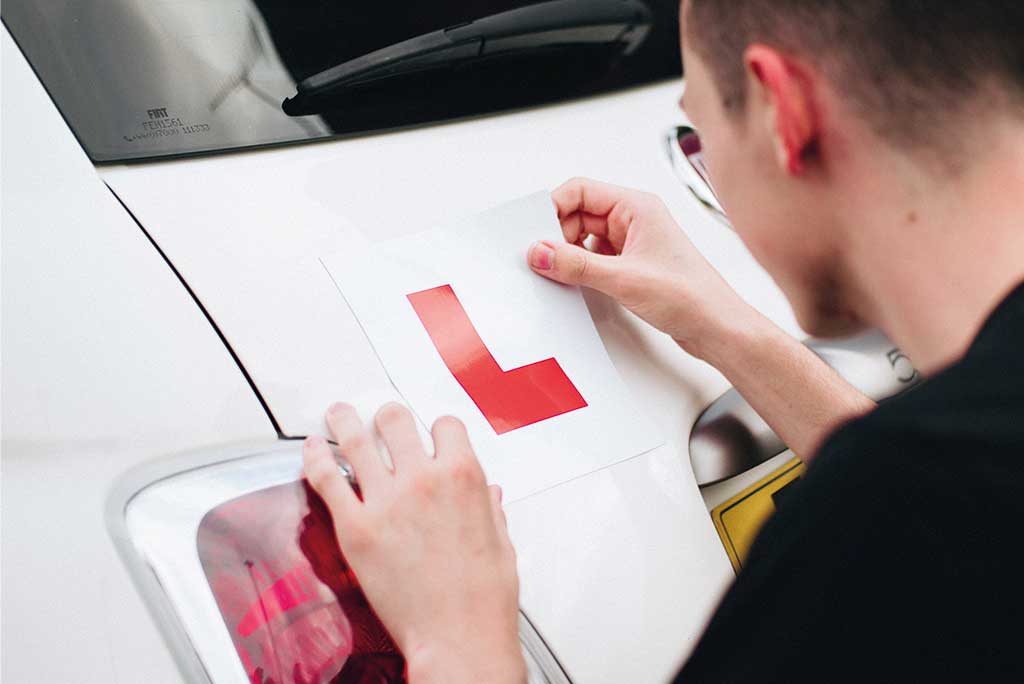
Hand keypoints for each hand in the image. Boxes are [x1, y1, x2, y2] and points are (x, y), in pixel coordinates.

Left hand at [303, 403, 525, 683]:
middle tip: (382, 420)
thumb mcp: (500, 542)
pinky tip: (311, 447)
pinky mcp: (356, 528)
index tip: (431, 434)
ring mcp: (386, 501)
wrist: (458, 637)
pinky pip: (327, 478)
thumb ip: (489, 510)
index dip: (436, 428)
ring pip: (356, 439)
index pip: (445, 426)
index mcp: (463, 476)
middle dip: (389, 417)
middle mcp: (423, 479)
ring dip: (344, 421)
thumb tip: (488, 497)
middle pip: (396, 421)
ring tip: (338, 414)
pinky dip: (315, 457)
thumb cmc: (482, 599)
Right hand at [529, 177, 756, 359]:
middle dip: (557, 235)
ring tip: (560, 273)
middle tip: (543, 258)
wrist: (716, 326)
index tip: (535, 231)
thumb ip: (576, 265)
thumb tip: (541, 252)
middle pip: (578, 214)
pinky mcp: (630, 264)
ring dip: (568, 253)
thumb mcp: (623, 278)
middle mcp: (633, 219)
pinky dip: (580, 268)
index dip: (553, 207)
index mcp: (637, 206)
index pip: (581, 190)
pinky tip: (575, 282)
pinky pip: (593, 258)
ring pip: (583, 237)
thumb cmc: (691, 295)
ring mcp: (631, 242)